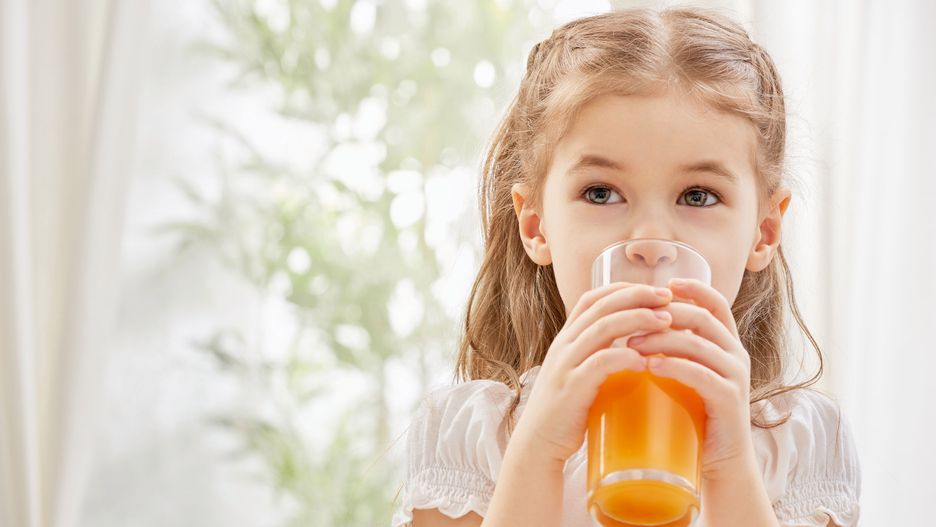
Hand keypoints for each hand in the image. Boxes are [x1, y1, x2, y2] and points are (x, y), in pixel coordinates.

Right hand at [508, 282, 673, 464]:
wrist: (539, 443)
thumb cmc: (567, 410)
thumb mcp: (579, 373)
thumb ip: (599, 357)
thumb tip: (639, 348)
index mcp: (567, 338)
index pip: (592, 299)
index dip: (623, 288)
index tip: (654, 289)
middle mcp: (564, 345)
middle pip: (601, 307)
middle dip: (636, 297)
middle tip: (668, 297)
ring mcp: (566, 365)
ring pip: (602, 329)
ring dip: (637, 320)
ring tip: (665, 321)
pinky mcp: (571, 389)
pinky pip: (599, 364)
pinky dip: (623, 357)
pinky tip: (645, 360)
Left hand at [626, 277, 754, 477]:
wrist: (720, 460)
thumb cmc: (695, 414)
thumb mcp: (687, 374)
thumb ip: (673, 351)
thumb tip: (633, 327)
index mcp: (727, 344)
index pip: (717, 303)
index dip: (694, 288)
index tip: (666, 283)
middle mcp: (736, 354)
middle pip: (702, 318)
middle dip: (664, 314)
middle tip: (630, 321)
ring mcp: (736, 376)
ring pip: (698, 344)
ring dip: (661, 340)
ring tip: (631, 344)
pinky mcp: (731, 400)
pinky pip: (702, 375)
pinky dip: (675, 367)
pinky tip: (651, 367)